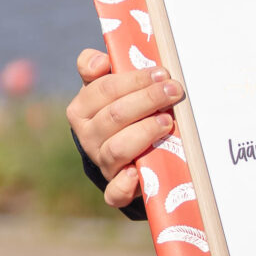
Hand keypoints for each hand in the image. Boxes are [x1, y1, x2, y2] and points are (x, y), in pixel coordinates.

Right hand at [66, 48, 182, 210]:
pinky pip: (114, 192)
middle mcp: (87, 136)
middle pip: (115, 115)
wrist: (122, 152)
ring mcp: (101, 162)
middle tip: (173, 91)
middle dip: (147, 100)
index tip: (161, 73)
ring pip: (117, 148)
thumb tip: (100, 62)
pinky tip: (137, 174)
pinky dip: (125, 185)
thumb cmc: (120, 110)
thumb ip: (96, 66)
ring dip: (144, 133)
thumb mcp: (107, 86)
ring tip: (167, 121)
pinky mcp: (114, 188)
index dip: (134, 80)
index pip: (104, 89)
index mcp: (82, 109)